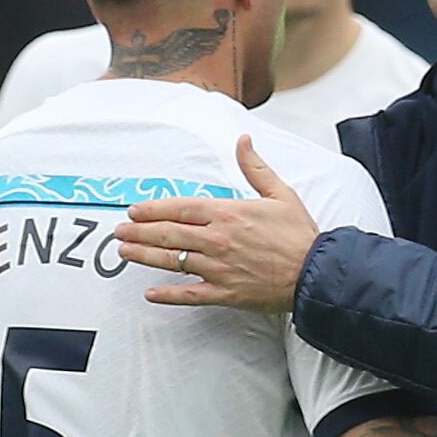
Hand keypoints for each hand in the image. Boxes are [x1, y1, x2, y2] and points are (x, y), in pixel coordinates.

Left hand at [117, 137, 320, 308]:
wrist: (316, 273)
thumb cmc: (300, 235)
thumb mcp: (281, 194)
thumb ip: (255, 168)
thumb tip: (243, 141)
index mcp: (228, 213)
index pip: (179, 207)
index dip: (153, 209)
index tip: (134, 210)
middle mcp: (217, 239)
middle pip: (167, 233)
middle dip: (139, 232)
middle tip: (119, 231)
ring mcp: (218, 267)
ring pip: (171, 261)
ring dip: (144, 256)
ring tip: (124, 252)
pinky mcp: (225, 292)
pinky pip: (189, 294)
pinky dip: (168, 294)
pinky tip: (150, 293)